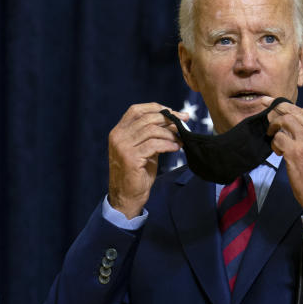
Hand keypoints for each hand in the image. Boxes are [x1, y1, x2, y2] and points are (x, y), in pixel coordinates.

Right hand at [108, 103, 187, 217]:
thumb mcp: (144, 149)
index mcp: (119, 131)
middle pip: (146, 118)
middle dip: (168, 118)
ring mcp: (123, 147)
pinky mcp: (130, 158)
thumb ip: (152, 134)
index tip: (173, 111)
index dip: (156, 108)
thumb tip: (173, 120)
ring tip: (180, 138)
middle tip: (184, 121)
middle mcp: (118, 136)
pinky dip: (168, 144)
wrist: (127, 196)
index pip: (136, 110)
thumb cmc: (137, 173)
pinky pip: (154, 145)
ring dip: (170, 133)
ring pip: (151, 130)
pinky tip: (176, 147)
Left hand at [263, 97, 302, 213]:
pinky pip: (278, 138)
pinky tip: (278, 152)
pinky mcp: (295, 152)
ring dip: (274, 127)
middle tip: (264, 104)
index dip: (290, 107)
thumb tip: (293, 120)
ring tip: (272, 135)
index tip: (277, 104)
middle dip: (276, 107)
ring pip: (284, 121)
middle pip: (294, 111)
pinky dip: (274, 144)